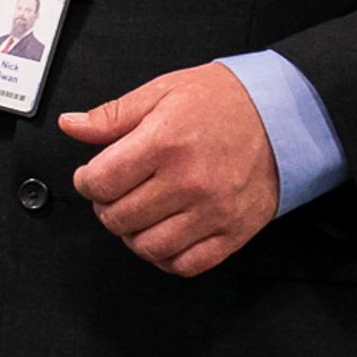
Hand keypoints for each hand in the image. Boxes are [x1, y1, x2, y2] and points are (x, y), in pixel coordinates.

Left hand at [59, 63, 279, 277]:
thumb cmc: (223, 101)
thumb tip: (71, 125)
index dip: (87, 181)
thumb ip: (112, 116)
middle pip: (118, 218)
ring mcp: (212, 212)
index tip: (92, 176)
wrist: (285, 114)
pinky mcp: (233, 232)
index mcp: (164, 144)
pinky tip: (163, 235)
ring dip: (132, 235)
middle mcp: (188, 182)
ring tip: (137, 214)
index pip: (100, 182)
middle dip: (106, 207)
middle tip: (115, 194)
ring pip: (148, 247)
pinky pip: (186, 264)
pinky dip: (166, 257)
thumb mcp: (162, 92)